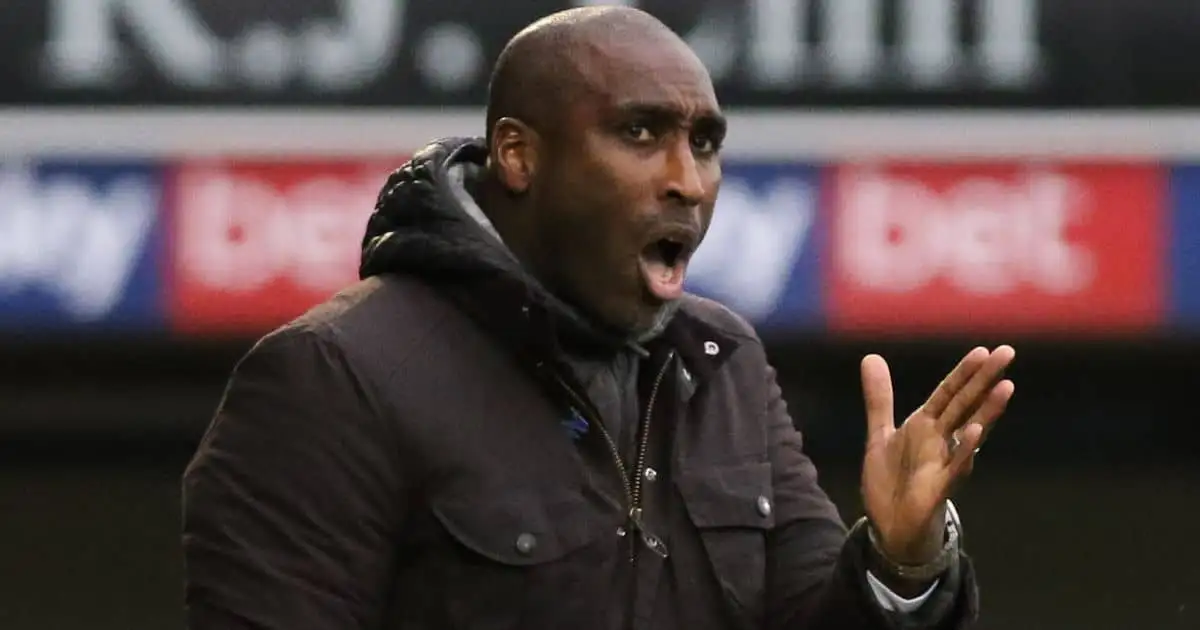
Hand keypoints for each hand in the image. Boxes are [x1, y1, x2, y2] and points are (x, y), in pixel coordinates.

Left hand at [859, 346, 1014, 566]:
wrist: (889, 527)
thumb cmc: (892, 481)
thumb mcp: (880, 434)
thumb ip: (879, 398)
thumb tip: (871, 357)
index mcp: (925, 426)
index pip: (948, 393)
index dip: (963, 372)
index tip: (983, 350)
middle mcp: (940, 441)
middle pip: (965, 405)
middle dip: (985, 379)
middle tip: (1008, 352)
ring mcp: (943, 463)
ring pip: (969, 432)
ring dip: (987, 411)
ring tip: (1006, 387)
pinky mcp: (939, 488)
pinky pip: (956, 467)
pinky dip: (965, 450)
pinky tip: (976, 432)